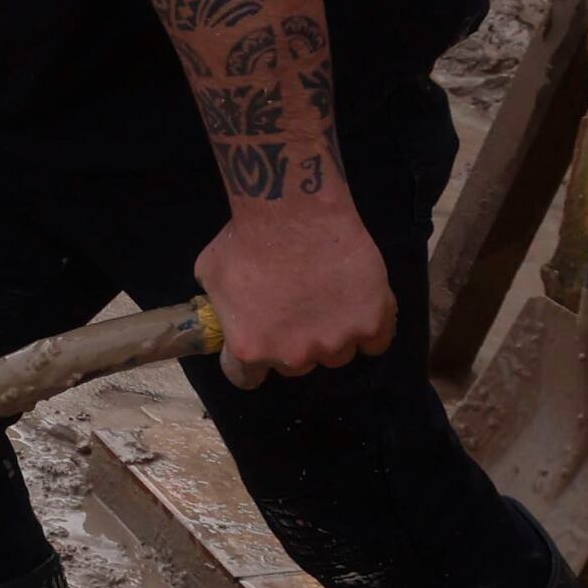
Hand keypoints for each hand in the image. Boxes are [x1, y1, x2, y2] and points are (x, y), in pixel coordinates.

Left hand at [195, 199, 396, 388]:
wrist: (293, 208)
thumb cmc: (245, 237)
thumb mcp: (211, 276)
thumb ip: (222, 309)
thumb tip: (227, 315)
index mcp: (250, 349)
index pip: (247, 379)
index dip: (250, 362)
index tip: (258, 342)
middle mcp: (295, 355)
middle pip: (295, 365)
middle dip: (294, 342)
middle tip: (296, 308)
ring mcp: (337, 341)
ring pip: (336, 354)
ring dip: (332, 334)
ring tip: (329, 298)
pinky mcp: (372, 322)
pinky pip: (376, 342)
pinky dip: (371, 329)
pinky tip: (361, 308)